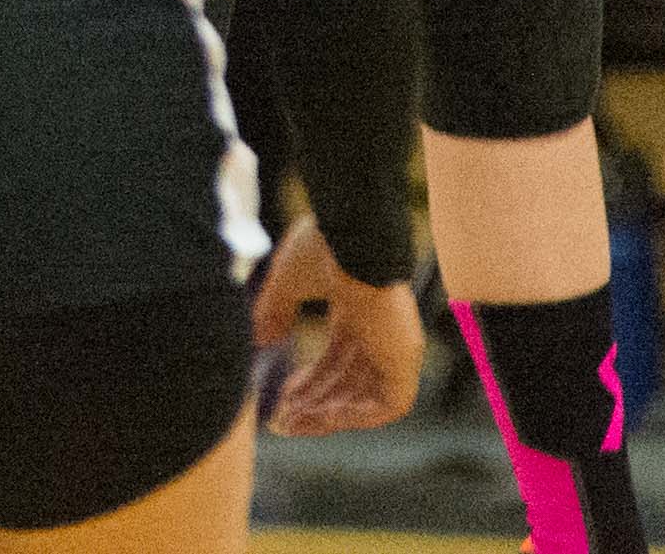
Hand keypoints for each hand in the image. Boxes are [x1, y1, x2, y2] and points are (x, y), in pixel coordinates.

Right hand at [256, 214, 426, 433]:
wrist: (355, 238)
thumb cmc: (325, 249)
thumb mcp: (288, 281)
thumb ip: (274, 310)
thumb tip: (259, 341)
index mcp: (358, 307)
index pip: (337, 356)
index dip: (310, 379)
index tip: (281, 395)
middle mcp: (379, 330)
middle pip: (347, 379)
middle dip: (313, 402)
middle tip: (282, 420)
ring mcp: (394, 346)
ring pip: (365, 397)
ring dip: (328, 415)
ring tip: (292, 424)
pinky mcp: (405, 360)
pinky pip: (386, 406)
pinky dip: (355, 416)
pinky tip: (322, 419)